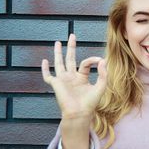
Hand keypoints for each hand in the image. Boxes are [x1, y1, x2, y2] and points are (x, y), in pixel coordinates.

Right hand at [41, 34, 106, 148]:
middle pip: (71, 58)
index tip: (100, 60)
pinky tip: (44, 61)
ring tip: (57, 42)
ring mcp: (63, 80)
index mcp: (82, 77)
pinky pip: (48, 76)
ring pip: (59, 63)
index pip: (86, 63)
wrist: (80, 113)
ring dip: (58, 53)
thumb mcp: (101, 87)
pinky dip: (45, 69)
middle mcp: (72, 77)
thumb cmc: (90, 103)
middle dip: (71, 47)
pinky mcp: (56, 84)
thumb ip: (103, 74)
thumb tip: (103, 60)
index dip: (93, 59)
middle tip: (72, 35)